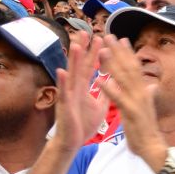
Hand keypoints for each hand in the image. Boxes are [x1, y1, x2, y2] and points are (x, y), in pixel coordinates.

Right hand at [51, 30, 105, 150]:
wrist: (72, 142)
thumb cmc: (83, 124)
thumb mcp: (99, 107)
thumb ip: (104, 93)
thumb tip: (112, 83)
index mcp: (83, 87)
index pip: (91, 66)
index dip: (96, 53)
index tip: (102, 37)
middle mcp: (74, 88)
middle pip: (80, 65)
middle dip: (84, 49)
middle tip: (87, 31)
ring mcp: (68, 95)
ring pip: (71, 74)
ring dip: (72, 60)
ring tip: (75, 45)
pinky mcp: (64, 106)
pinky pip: (63, 92)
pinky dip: (62, 82)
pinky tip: (62, 71)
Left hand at [98, 34, 163, 169]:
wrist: (152, 146)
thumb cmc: (147, 129)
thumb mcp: (147, 108)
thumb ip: (148, 95)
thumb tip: (152, 86)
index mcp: (143, 91)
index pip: (135, 68)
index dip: (128, 53)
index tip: (121, 39)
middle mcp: (142, 92)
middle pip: (129, 67)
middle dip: (119, 51)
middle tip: (109, 35)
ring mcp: (137, 101)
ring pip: (124, 78)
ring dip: (113, 63)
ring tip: (102, 50)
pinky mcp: (131, 112)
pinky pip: (118, 97)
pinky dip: (108, 88)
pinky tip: (98, 80)